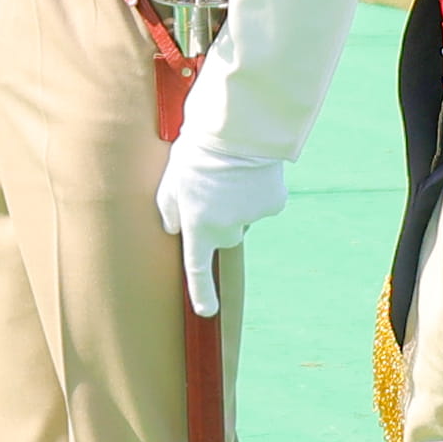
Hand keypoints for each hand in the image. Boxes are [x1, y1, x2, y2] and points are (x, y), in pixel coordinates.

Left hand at [153, 126, 284, 302]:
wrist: (238, 129)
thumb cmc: (196, 152)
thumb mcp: (170, 180)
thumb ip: (169, 210)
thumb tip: (176, 229)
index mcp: (198, 227)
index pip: (197, 268)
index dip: (201, 293)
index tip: (207, 312)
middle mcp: (227, 230)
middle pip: (225, 235)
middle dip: (219, 218)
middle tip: (212, 186)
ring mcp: (252, 218)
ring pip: (245, 215)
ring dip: (237, 199)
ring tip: (231, 169)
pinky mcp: (274, 202)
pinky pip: (263, 201)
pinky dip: (258, 188)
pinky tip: (251, 167)